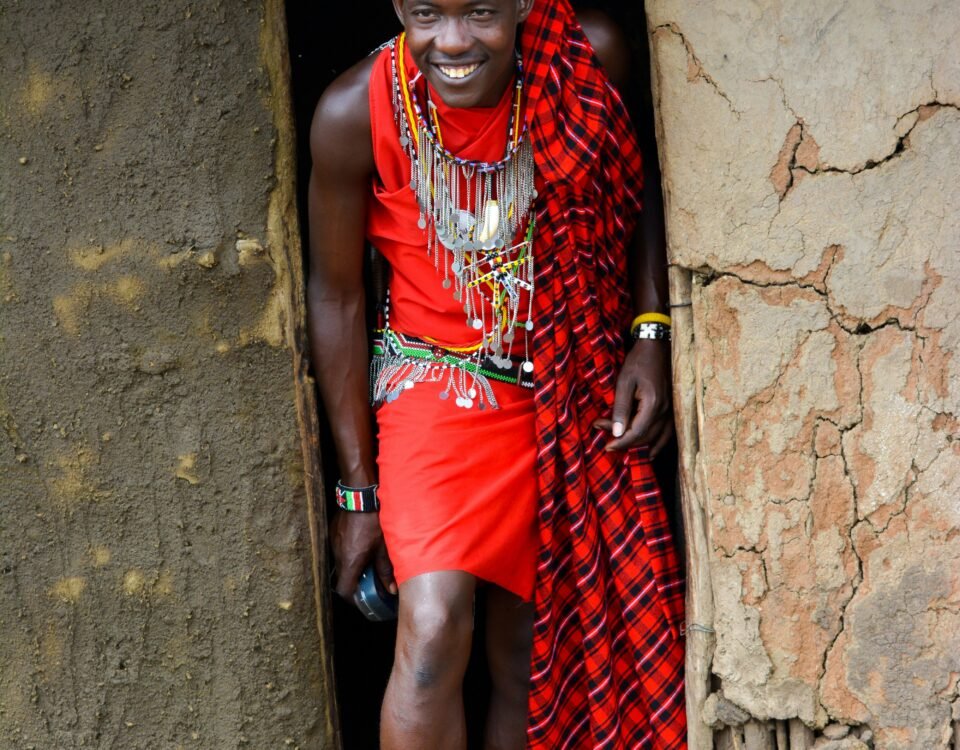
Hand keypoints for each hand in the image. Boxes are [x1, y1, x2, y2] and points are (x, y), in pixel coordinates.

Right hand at [331, 511, 396, 600]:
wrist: (360, 496)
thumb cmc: (374, 521)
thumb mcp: (384, 547)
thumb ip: (386, 570)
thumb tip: (391, 589)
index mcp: (350, 562)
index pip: (344, 591)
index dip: (354, 599)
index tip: (364, 600)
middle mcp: (338, 555)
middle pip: (342, 578)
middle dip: (355, 583)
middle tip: (370, 582)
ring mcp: (333, 543)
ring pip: (341, 563)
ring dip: (352, 566)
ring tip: (368, 562)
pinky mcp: (333, 533)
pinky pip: (339, 550)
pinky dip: (349, 553)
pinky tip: (362, 545)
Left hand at [594, 338, 673, 455]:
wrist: (658, 346)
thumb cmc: (639, 361)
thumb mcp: (624, 382)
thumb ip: (621, 408)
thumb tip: (617, 432)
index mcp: (653, 405)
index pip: (637, 433)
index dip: (621, 442)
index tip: (607, 446)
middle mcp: (666, 411)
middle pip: (646, 437)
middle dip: (625, 441)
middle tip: (605, 437)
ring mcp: (672, 411)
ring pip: (658, 438)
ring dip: (641, 446)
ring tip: (624, 449)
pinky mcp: (673, 408)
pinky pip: (669, 433)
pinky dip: (659, 444)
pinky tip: (651, 452)